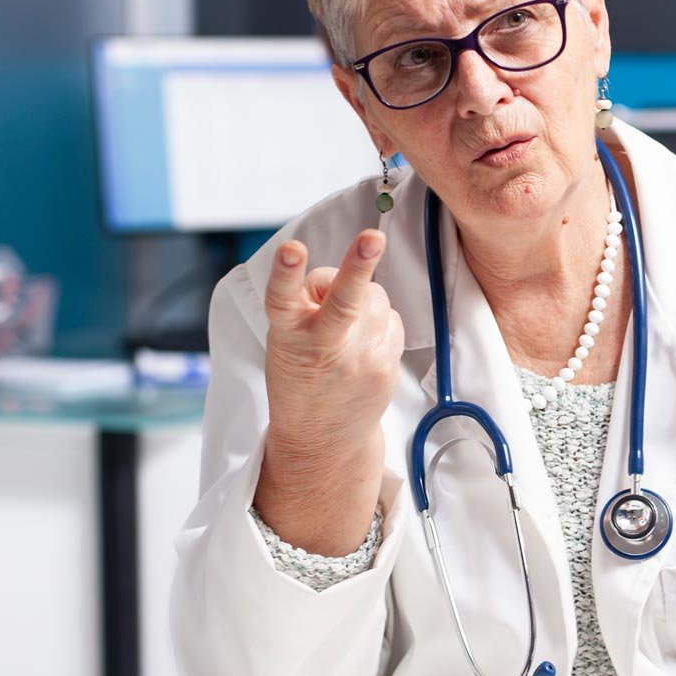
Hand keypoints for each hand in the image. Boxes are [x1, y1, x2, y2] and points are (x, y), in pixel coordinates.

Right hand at [255, 230, 403, 554]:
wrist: (322, 438)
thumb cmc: (300, 372)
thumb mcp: (285, 336)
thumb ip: (308, 300)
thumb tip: (348, 276)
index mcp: (289, 335)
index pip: (282, 297)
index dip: (286, 271)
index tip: (291, 248)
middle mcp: (325, 346)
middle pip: (345, 301)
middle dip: (359, 265)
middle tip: (372, 237)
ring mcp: (360, 360)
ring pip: (375, 298)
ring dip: (363, 297)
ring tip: (345, 326)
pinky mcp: (387, 368)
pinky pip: (392, 319)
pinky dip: (380, 319)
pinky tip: (363, 340)